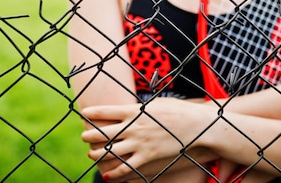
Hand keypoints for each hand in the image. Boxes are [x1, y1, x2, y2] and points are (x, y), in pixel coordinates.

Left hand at [81, 98, 212, 181]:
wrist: (197, 126)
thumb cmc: (178, 111)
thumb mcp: (156, 104)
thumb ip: (140, 108)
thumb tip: (129, 108)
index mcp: (135, 111)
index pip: (107, 111)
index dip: (92, 113)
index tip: (83, 114)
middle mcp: (134, 127)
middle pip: (103, 132)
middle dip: (89, 135)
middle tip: (83, 136)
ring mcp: (140, 143)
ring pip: (110, 151)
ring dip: (96, 153)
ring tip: (91, 154)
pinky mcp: (148, 156)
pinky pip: (126, 167)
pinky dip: (114, 172)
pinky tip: (106, 175)